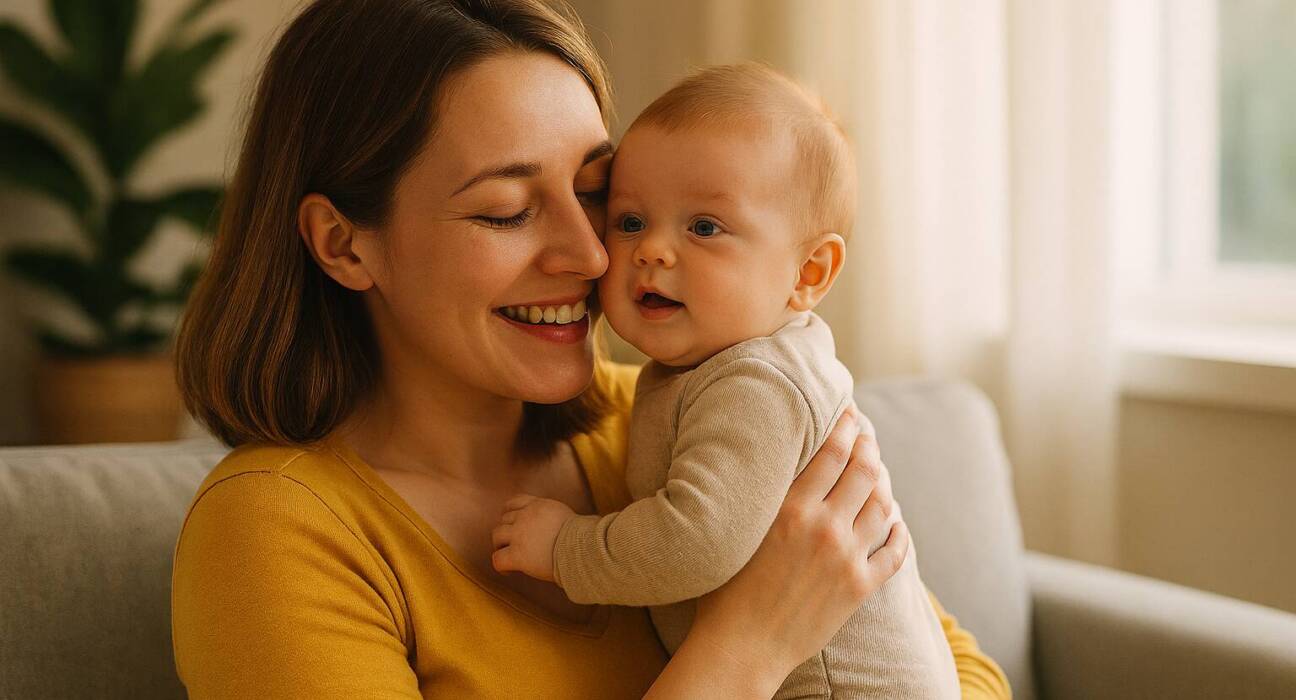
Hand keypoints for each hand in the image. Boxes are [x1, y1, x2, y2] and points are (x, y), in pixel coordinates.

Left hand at [490, 494, 576, 581]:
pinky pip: (497, 559)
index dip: (509, 513)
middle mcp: (526, 516)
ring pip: (496, 536)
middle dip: (506, 531)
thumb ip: (554, 517)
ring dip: (500, 546)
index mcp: (539, 505)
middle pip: (504, 519)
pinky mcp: (518, 554)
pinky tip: (509, 572)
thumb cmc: (582, 538)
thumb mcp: (566, 516)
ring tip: (508, 556)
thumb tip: (561, 527)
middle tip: (511, 544)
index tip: (511, 523)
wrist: (583, 549)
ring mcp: (519, 534)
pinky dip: (500, 566)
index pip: (515, 502)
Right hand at [689, 404, 909, 683]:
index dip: (845, 426)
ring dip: (884, 484)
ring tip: (878, 474)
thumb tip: (779, 463)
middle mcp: (824, 527)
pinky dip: (899, 531)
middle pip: (864, 471)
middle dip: (869, 447)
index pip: (832, 452)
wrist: (742, 647)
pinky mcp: (859, 587)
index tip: (848, 413)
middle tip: (866, 437)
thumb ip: (764, 498)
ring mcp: (846, 558)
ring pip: (883, 505)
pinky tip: (895, 523)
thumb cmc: (725, 589)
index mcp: (791, 508)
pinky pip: (894, 551)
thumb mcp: (738, 530)